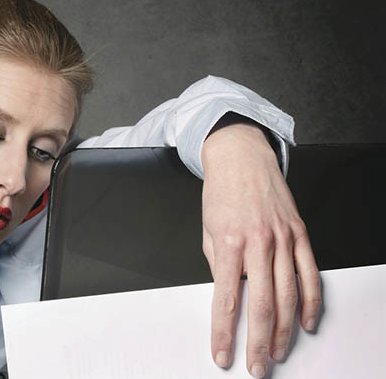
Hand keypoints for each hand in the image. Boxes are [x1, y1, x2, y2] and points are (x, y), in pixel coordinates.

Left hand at [201, 123, 321, 377]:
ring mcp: (283, 239)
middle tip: (256, 366)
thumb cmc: (221, 193)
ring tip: (277, 353)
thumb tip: (228, 294)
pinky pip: (310, 275)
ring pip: (288, 295)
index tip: (222, 354)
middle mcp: (258, 243)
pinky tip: (306, 322)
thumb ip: (218, 265)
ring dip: (284, 330)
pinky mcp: (299, 234)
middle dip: (258, 342)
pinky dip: (310, 302)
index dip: (224, 332)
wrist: (241, 158)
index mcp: (228, 243)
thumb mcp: (206, 231)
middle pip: (262, 304)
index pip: (226, 299)